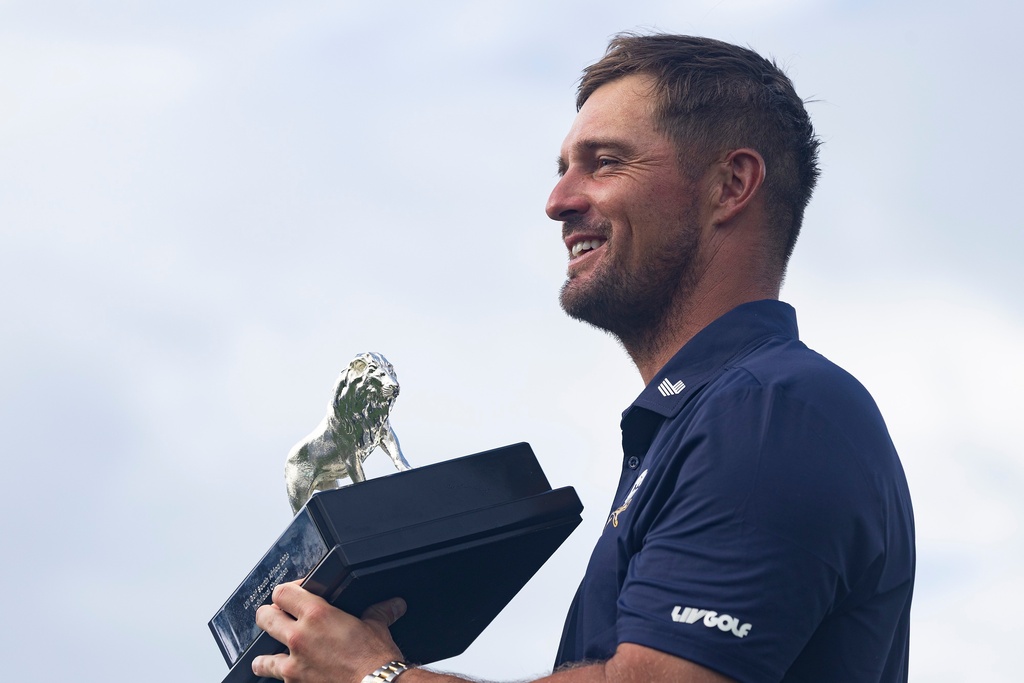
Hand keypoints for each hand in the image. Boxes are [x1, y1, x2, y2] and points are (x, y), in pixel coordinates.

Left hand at [252, 581, 405, 682]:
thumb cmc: (375, 659)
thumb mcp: (377, 627)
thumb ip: (379, 612)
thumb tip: (393, 605)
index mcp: (317, 614)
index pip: (282, 592)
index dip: (287, 591)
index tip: (296, 595)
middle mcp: (300, 636)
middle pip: (264, 617)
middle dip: (269, 616)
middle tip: (280, 618)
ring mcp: (294, 663)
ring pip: (261, 656)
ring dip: (266, 653)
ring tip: (273, 653)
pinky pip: (276, 679)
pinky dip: (281, 677)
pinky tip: (288, 675)